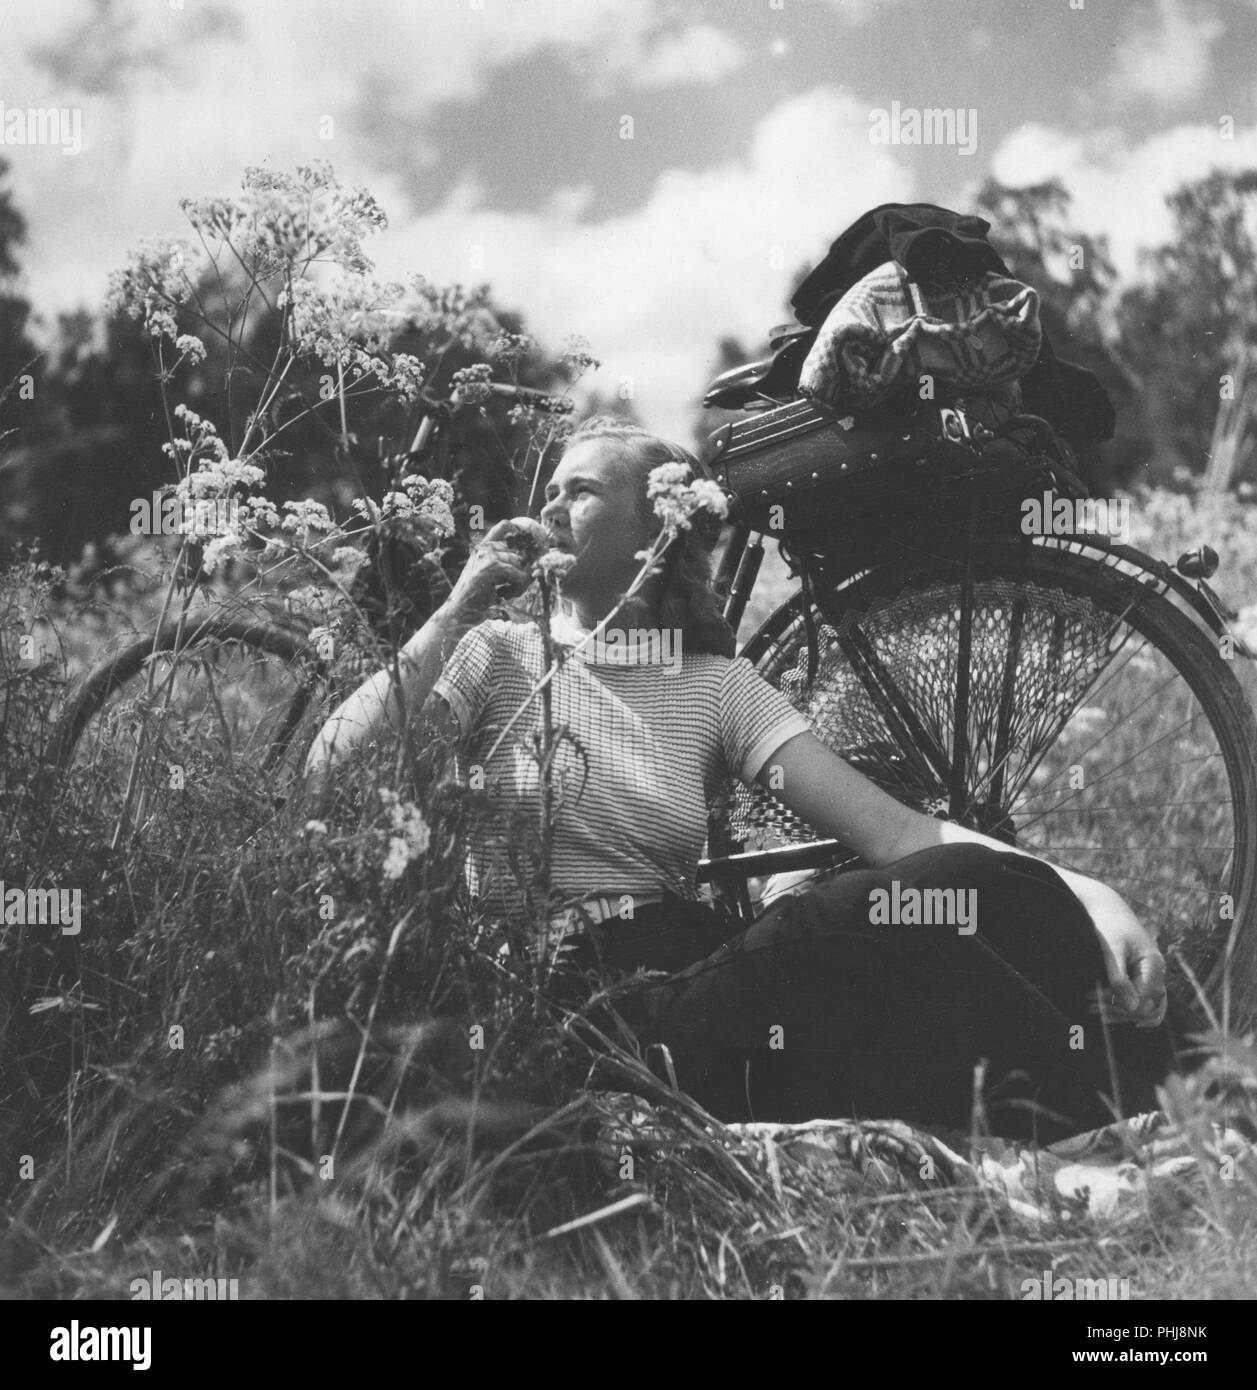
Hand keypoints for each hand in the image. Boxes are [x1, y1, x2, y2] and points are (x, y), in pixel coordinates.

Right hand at [441, 517, 549, 623]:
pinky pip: (519, 575)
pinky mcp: (492, 567)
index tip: (525, 547)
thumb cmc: (475, 598)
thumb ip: (504, 564)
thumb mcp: (489, 576)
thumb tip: (533, 562)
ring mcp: (487, 556)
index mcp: (482, 547)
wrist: (457, 612)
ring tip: (506, 593)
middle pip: (520, 552)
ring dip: (519, 583)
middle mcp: (484, 548)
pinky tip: (504, 596)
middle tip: (512, 588)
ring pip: (521, 564)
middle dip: (522, 572)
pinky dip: (517, 589)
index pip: (504, 526)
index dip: (519, 532)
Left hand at [1075, 880, 1166, 1027]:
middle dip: (1118, 1011)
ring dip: (1123, 1013)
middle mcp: (1159, 972)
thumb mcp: (1112, 950)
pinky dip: (1134, 1010)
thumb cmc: (1108, 926)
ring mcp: (1154, 974)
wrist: (1107, 907)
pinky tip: (1120, 1018)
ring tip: (1095, 1010)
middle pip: (1147, 1007)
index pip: (1142, 1001)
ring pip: (1149, 1007)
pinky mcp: (1145, 974)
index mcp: (1154, 965)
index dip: (1118, 1005)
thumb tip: (1131, 1009)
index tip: (1093, 1000)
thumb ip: (1120, 978)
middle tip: (1089, 1006)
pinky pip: (1148, 1000)